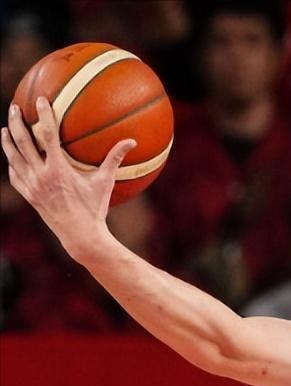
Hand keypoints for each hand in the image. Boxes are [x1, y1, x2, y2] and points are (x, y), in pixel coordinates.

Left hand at [1, 97, 134, 260]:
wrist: (79, 234)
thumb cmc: (95, 208)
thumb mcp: (106, 182)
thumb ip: (115, 159)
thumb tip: (132, 141)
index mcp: (58, 169)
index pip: (46, 135)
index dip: (43, 115)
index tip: (40, 100)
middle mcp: (40, 175)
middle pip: (22, 142)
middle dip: (17, 123)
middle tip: (16, 108)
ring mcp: (32, 186)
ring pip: (13, 158)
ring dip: (7, 141)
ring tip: (5, 128)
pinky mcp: (28, 196)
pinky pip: (14, 176)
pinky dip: (11, 164)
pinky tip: (12, 158)